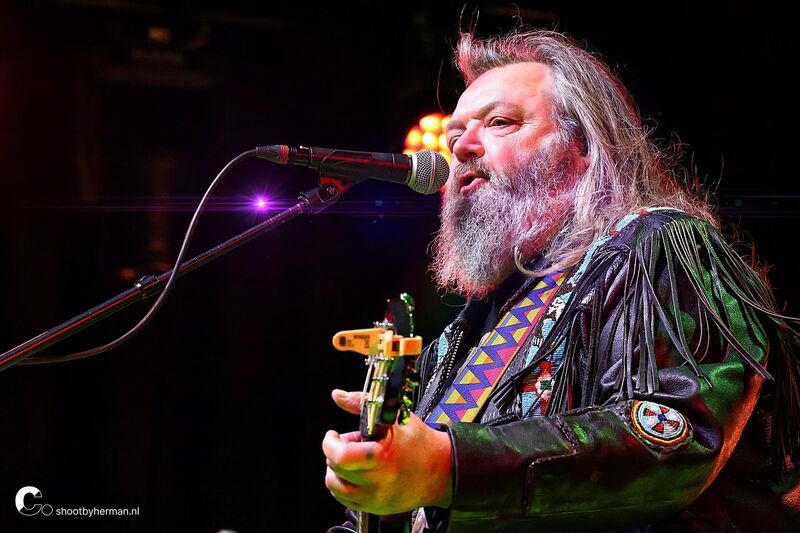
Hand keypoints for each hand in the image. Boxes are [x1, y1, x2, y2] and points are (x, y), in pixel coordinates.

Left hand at [322, 389, 452, 514]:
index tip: (333, 435)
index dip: (330, 443)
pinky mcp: (374, 508)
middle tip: (349, 443)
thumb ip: (362, 403)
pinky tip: (356, 473)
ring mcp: (375, 498)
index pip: (341, 456)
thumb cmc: (419, 442)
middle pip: (335, 469)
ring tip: (352, 459)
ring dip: (336, 470)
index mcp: (383, 457)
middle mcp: (378, 481)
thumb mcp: (394, 416)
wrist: (441, 471)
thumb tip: (337, 395)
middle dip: (335, 452)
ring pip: (335, 486)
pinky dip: (343, 485)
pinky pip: (344, 499)